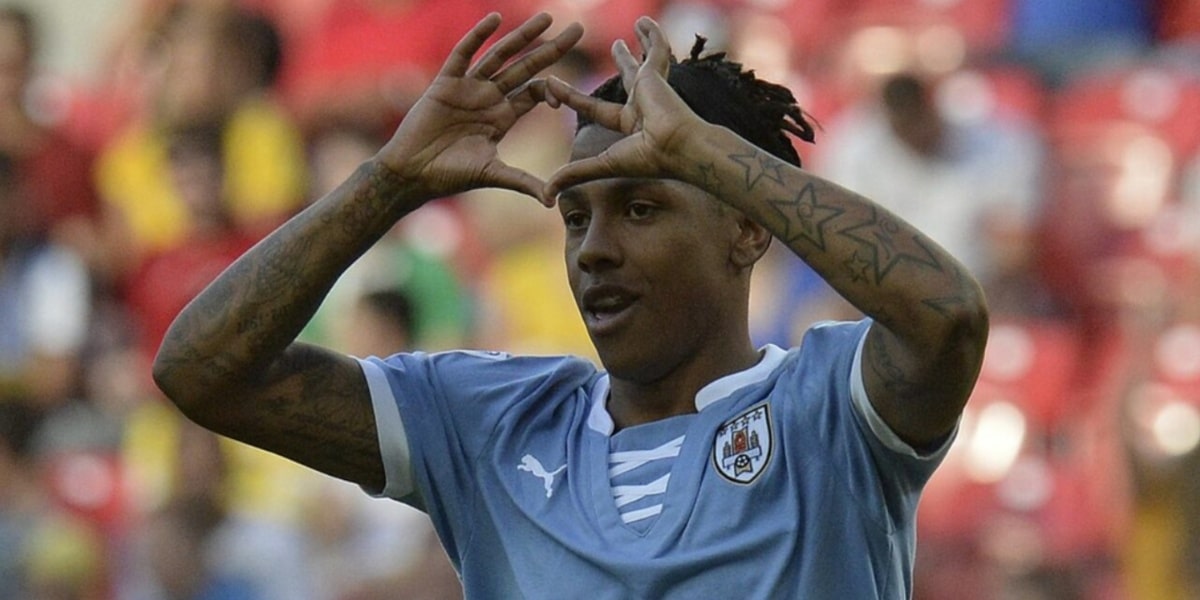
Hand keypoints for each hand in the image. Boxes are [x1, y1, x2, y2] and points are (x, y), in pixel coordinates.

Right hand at [377, 13, 582, 201]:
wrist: (412, 172)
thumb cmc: (449, 174)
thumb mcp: (493, 174)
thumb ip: (523, 182)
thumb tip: (552, 202)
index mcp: (503, 116)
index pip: (535, 92)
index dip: (552, 90)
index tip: (562, 98)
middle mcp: (489, 97)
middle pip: (526, 67)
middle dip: (552, 49)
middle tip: (578, 30)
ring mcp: (469, 87)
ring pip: (501, 55)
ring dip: (522, 36)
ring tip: (546, 18)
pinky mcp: (446, 82)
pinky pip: (464, 53)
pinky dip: (479, 36)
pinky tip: (495, 19)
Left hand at [543, 17, 704, 202]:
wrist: (678, 147)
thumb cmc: (648, 160)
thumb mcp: (602, 165)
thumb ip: (574, 174)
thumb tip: (547, 195)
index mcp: (630, 125)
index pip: (595, 108)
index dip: (572, 97)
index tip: (553, 86)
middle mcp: (643, 104)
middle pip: (628, 77)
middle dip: (622, 61)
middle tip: (616, 46)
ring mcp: (652, 87)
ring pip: (645, 59)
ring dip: (641, 43)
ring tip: (637, 26)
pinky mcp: (656, 73)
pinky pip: (657, 47)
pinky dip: (652, 33)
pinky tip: (644, 20)